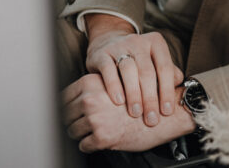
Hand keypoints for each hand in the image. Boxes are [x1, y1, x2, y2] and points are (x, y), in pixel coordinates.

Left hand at [62, 73, 195, 152]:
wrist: (164, 114)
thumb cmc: (143, 98)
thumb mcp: (116, 84)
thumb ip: (95, 88)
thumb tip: (73, 98)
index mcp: (92, 83)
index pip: (63, 96)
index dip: (65, 105)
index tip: (69, 111)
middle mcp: (91, 99)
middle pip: (65, 114)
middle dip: (71, 121)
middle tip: (79, 124)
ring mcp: (95, 118)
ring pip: (72, 131)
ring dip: (80, 134)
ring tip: (91, 132)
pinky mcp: (102, 137)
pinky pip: (84, 146)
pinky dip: (89, 146)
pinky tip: (99, 141)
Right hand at [83, 14, 180, 126]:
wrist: (108, 43)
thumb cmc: (137, 59)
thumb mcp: (154, 62)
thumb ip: (168, 73)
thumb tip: (180, 91)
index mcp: (156, 43)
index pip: (165, 68)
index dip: (167, 91)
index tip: (167, 112)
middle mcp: (139, 42)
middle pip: (147, 71)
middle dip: (150, 98)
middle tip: (151, 119)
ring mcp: (120, 46)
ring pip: (129, 70)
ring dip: (134, 94)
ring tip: (136, 113)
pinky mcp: (102, 54)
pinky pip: (108, 69)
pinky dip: (114, 86)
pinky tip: (118, 101)